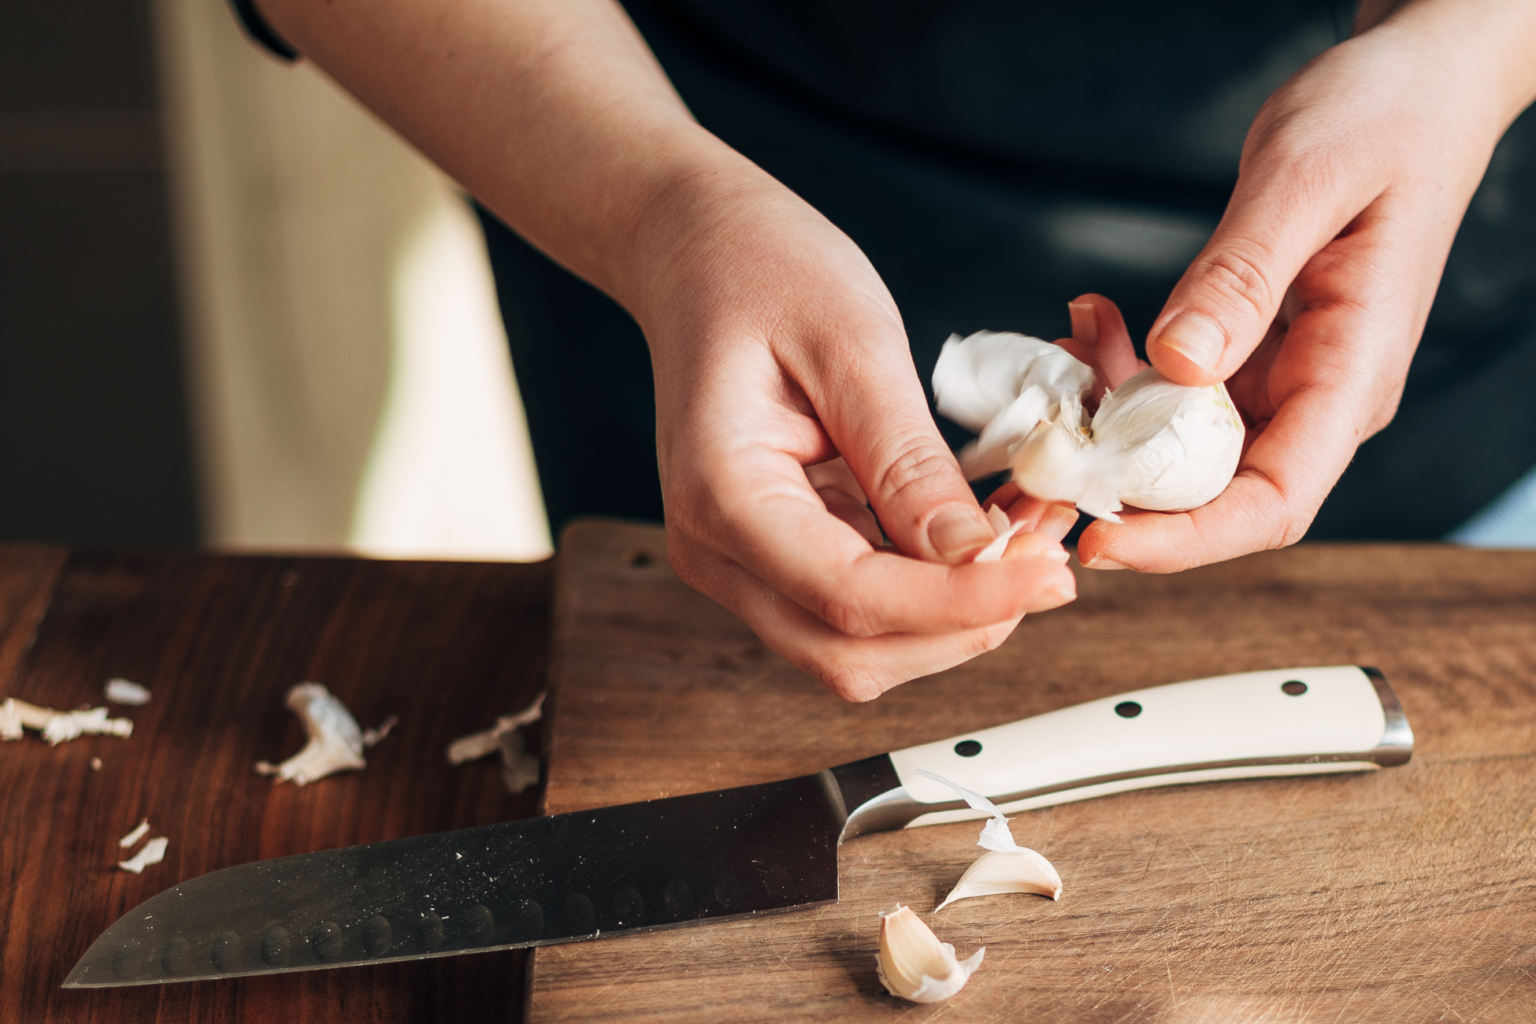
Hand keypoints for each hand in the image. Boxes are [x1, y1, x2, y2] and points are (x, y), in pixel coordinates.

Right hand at [631, 169, 1078, 699]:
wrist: (697, 253)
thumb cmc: (760, 270)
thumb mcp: (852, 343)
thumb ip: (907, 461)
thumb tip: (976, 557)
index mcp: (722, 495)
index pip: (849, 598)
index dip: (959, 604)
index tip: (1051, 574)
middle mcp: (717, 550)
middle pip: (848, 654)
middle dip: (961, 625)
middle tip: (1049, 557)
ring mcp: (740, 561)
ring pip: (856, 649)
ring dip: (952, 616)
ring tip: (1024, 536)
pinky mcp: (775, 554)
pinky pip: (857, 606)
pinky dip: (930, 588)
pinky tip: (982, 532)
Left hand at [1075, 0, 1535, 571]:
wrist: (1411, 85)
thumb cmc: (1383, 121)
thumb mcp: (1306, 181)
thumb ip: (1242, 277)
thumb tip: (1177, 365)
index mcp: (1352, 375)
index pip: (1272, 502)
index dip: (1185, 539)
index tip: (1102, 542)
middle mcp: (1317, 395)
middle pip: (1209, 489)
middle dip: (1117, 481)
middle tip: (1041, 447)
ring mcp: (1280, 378)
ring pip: (1175, 441)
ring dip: (1108, 412)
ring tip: (1074, 342)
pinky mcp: (1247, 353)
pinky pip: (1171, 390)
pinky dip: (1121, 369)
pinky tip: (1094, 324)